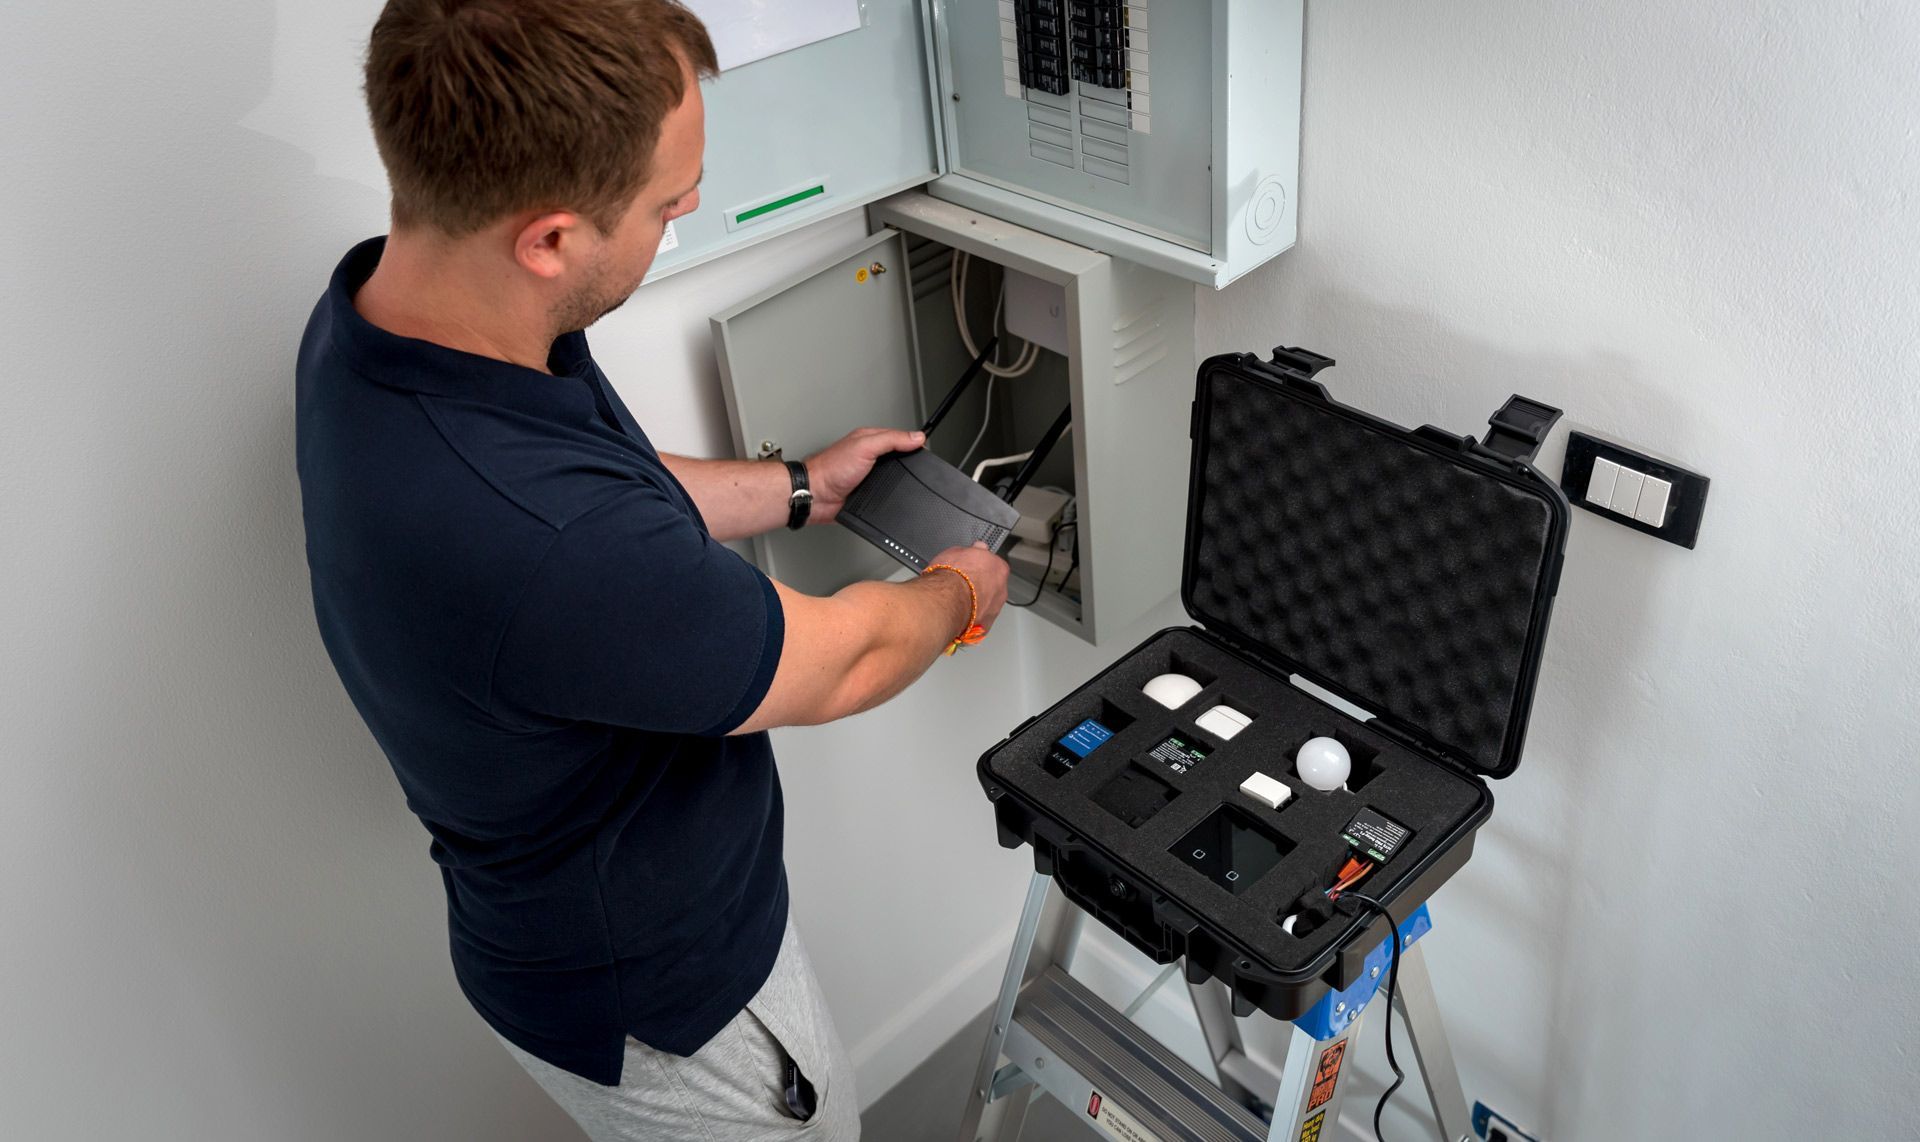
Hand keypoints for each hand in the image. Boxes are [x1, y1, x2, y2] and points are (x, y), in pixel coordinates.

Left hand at [803, 427, 923, 524]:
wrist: (816, 495)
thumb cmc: (831, 469)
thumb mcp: (865, 446)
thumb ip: (891, 440)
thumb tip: (916, 437)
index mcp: (869, 440)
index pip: (898, 437)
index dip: (913, 441)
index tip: (925, 446)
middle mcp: (869, 456)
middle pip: (898, 457)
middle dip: (909, 462)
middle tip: (921, 463)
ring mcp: (869, 475)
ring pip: (894, 476)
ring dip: (900, 480)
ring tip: (911, 478)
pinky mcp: (868, 493)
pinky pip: (887, 493)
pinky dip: (892, 494)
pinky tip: (894, 494)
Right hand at [929, 541, 1010, 638]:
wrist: (946, 600)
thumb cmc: (952, 575)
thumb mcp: (958, 551)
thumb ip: (973, 551)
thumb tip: (977, 547)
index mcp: (998, 568)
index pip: (992, 565)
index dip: (979, 567)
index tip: (969, 568)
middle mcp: (1001, 588)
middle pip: (992, 586)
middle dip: (979, 586)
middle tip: (962, 586)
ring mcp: (995, 608)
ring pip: (987, 604)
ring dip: (976, 603)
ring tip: (957, 602)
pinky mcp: (986, 625)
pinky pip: (980, 620)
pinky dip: (972, 619)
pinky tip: (959, 615)